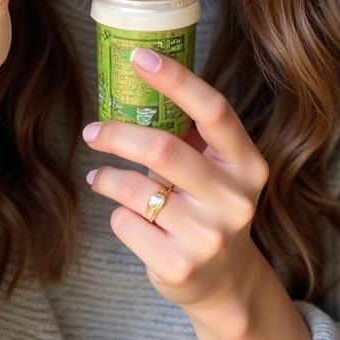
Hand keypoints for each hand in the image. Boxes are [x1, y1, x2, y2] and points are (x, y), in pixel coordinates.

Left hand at [82, 48, 269, 318]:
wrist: (226, 282)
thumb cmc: (209, 205)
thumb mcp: (216, 169)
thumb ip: (190, 133)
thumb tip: (138, 79)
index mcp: (247, 163)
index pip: (213, 109)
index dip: (175, 79)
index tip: (138, 57)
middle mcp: (235, 199)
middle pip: (163, 148)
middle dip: (118, 135)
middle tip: (92, 130)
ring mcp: (210, 237)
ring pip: (137, 190)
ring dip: (109, 179)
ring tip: (100, 176)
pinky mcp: (181, 267)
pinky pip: (126, 224)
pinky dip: (117, 214)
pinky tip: (127, 217)